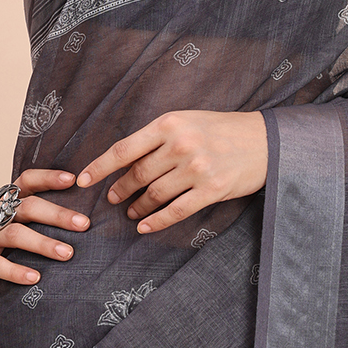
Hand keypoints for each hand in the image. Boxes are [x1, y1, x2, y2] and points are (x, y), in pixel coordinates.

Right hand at [0, 169, 88, 286]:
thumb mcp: (0, 218)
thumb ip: (26, 215)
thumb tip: (72, 219)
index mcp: (3, 202)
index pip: (27, 181)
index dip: (49, 178)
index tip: (74, 179)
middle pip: (28, 207)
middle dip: (57, 214)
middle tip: (84, 224)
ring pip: (15, 234)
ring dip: (43, 243)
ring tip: (67, 254)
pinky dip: (15, 271)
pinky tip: (34, 278)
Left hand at [77, 110, 266, 235]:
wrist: (264, 141)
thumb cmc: (222, 129)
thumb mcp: (188, 120)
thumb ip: (159, 137)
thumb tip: (127, 160)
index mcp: (169, 124)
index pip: (124, 149)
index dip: (99, 167)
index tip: (82, 180)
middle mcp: (180, 145)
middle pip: (137, 174)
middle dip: (120, 190)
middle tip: (113, 199)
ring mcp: (196, 169)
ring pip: (154, 194)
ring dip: (137, 207)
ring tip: (131, 213)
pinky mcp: (210, 190)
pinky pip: (175, 211)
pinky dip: (156, 221)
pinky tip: (145, 227)